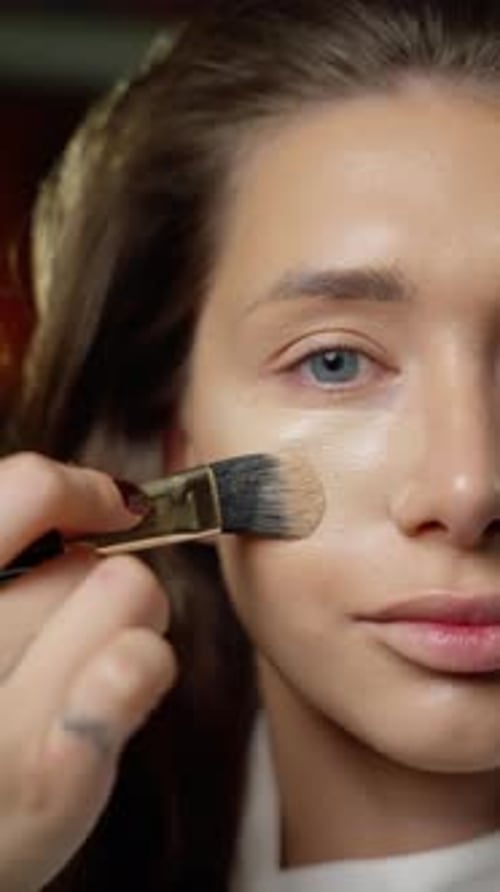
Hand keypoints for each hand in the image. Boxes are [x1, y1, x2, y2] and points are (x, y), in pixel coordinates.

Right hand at [0, 453, 175, 891]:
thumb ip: (11, 557)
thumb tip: (103, 499)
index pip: (26, 488)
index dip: (79, 488)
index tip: (109, 507)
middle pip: (90, 555)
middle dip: (100, 584)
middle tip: (79, 627)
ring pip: (130, 590)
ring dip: (128, 626)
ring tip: (89, 672)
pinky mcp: (43, 780)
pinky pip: (137, 662)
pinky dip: (142, 667)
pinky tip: (116, 690)